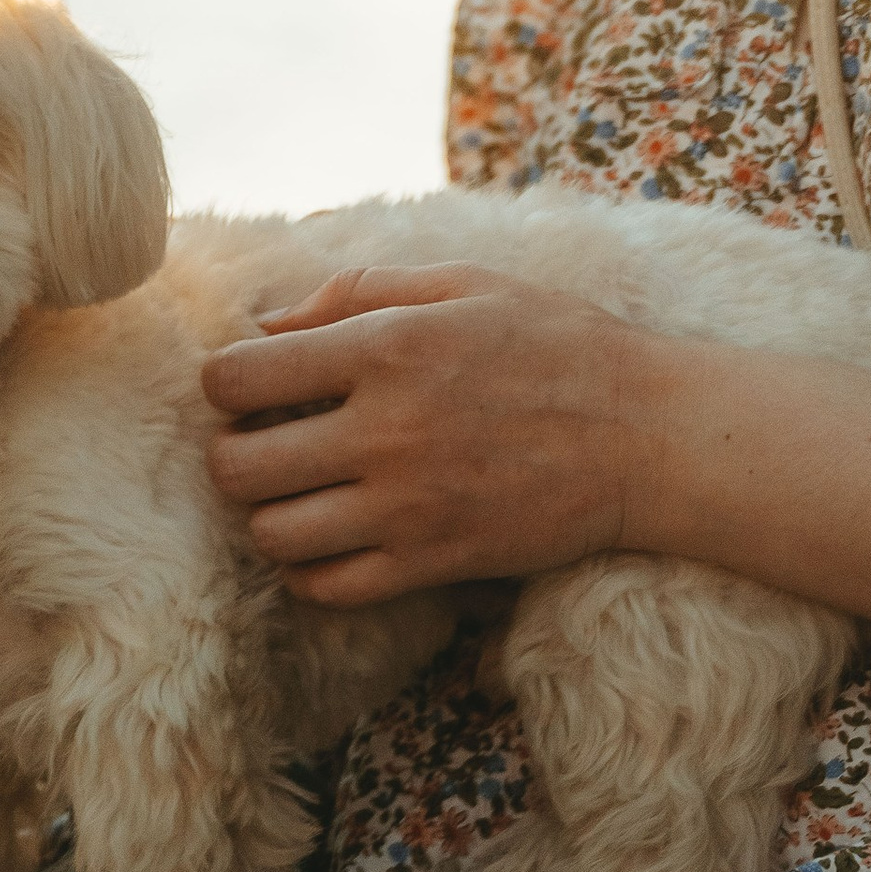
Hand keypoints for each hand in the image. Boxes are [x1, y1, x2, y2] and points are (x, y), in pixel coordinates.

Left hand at [199, 266, 651, 605]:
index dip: (225, 381)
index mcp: (386, 347)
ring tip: (295, 494)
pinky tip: (332, 540)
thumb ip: (357, 292)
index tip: (250, 384)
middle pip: (238, 467)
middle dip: (233, 453)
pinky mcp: (433, 562)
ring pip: (273, 535)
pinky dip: (310, 571)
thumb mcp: (462, 283)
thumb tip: (268, 326)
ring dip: (268, 514)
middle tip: (261, 444)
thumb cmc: (557, 343)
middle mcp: (385, 431)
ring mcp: (406, 506)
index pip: (238, 376)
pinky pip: (328, 588)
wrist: (645, 435)